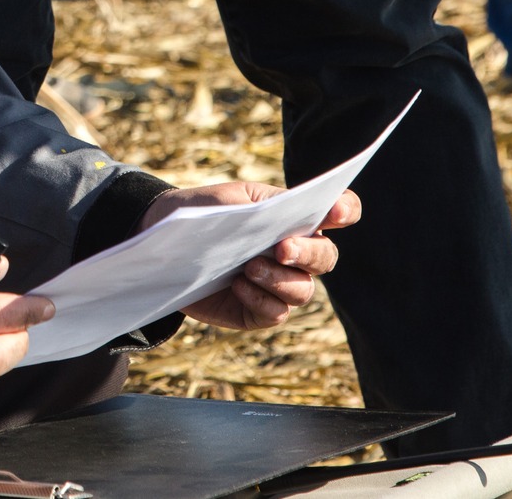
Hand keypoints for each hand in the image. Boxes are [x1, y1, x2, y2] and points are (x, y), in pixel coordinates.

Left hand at [138, 182, 360, 330]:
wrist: (165, 245)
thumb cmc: (201, 214)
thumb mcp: (227, 200)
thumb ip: (260, 207)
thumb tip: (283, 222)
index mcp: (292, 217)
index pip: (336, 211)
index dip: (345, 210)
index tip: (337, 212)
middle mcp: (295, 254)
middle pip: (325, 258)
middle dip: (308, 253)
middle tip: (282, 248)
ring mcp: (280, 285)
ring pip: (303, 290)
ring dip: (279, 279)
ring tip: (248, 267)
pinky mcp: (260, 311)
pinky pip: (276, 312)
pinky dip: (260, 299)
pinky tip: (238, 285)